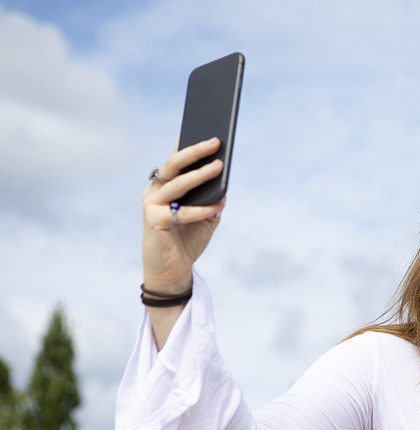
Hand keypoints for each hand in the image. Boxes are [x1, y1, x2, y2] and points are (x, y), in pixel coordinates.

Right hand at [142, 137, 226, 292]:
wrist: (173, 270)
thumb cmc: (188, 240)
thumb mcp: (206, 217)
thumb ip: (213, 199)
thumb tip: (225, 182)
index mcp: (165, 186)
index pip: (177, 160)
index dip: (188, 143)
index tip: (204, 127)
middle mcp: (155, 191)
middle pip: (174, 165)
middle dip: (195, 151)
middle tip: (215, 141)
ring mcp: (152, 204)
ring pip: (178, 184)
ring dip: (200, 175)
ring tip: (219, 166)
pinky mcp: (154, 221)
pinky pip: (182, 211)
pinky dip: (202, 209)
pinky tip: (218, 206)